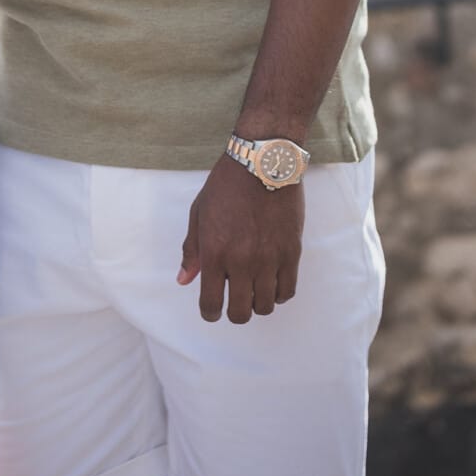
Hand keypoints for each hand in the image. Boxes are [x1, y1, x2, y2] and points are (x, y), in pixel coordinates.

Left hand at [177, 154, 303, 323]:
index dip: (210, 313)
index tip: (212, 310)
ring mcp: (269, 259)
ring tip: (253, 286)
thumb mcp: (199, 213)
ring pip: (265, 306)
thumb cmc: (226, 185)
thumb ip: (192, 250)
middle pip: (241, 313)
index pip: (211, 304)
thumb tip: (184, 280)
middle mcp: (242, 262)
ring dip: (257, 302)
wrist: (263, 162)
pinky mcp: (292, 253)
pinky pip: (287, 291)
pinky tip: (271, 280)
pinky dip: (278, 292)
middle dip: (234, 313)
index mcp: (215, 252)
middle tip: (234, 301)